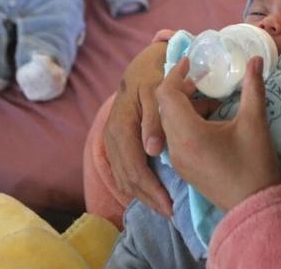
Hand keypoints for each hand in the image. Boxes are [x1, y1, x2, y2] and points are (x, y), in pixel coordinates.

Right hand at [103, 40, 172, 216]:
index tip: (169, 203)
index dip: (150, 187)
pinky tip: (150, 196)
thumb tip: (152, 150)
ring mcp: (110, 141)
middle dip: (148, 198)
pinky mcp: (114, 144)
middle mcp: (112, 135)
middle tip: (170, 212)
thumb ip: (156, 120)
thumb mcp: (158, 92)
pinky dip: (134, 188)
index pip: (133, 166)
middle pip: (126, 177)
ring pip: (122, 178)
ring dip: (142, 196)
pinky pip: (120, 172)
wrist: (142, 67)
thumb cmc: (156, 77)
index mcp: (122, 124)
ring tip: (163, 208)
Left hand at [157, 57, 280, 210]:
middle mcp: (175, 146)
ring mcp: (177, 159)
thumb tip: (256, 60)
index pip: (167, 94)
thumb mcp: (254, 123)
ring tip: (208, 97)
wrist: (254, 207)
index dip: (177, 73)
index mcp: (188, 133)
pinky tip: (208, 119)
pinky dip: (184, 121)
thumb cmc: (254, 165)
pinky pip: (174, 136)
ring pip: (167, 122)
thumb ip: (253, 88)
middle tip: (203, 78)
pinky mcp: (183, 168)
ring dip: (182, 105)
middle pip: (164, 107)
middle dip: (180, 88)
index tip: (192, 62)